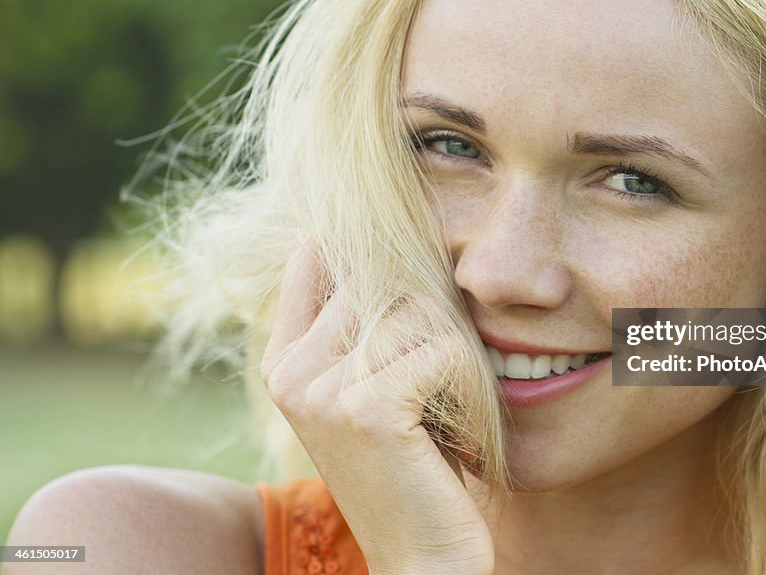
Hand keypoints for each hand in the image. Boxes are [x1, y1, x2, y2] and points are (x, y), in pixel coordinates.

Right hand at [260, 238, 494, 574]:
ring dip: (457, 350)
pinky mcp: (367, 408)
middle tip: (451, 364)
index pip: (317, 253)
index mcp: (285, 359)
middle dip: (434, 306)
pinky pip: (445, 350)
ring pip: (420, 310)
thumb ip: (366, 322)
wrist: (423, 560)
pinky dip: (470, 384)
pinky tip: (459, 428)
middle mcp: (292, 370)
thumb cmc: (415, 466)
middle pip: (382, 275)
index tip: (411, 258)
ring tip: (452, 404)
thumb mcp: (377, 386)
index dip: (369, 244)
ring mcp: (322, 389)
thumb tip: (388, 234)